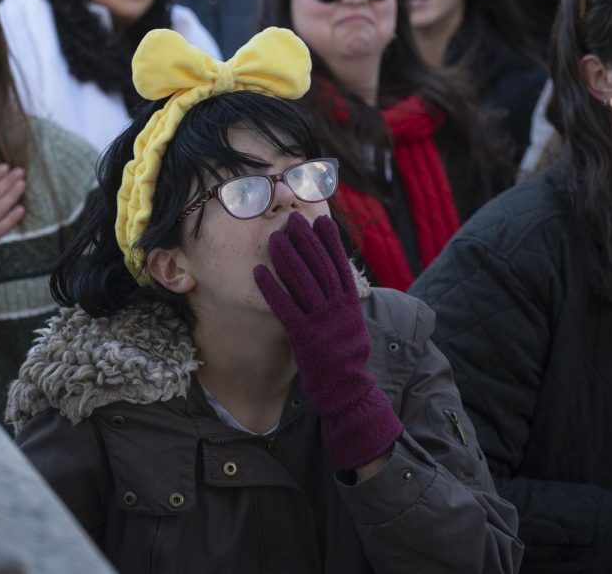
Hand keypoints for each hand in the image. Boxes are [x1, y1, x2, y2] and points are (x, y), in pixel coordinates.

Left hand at [254, 213, 402, 470]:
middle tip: (293, 220)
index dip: (329, 241)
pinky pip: (285, 307)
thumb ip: (344, 304)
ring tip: (275, 238)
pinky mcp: (304, 336)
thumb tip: (338, 283)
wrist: (347, 391)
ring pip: (303, 281)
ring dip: (288, 257)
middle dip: (306, 241)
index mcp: (351, 304)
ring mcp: (322, 322)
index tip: (320, 220)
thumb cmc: (347, 359)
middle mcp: (338, 308)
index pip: (340, 265)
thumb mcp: (352, 326)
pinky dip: (272, 288)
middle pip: (320, 266)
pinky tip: (260, 272)